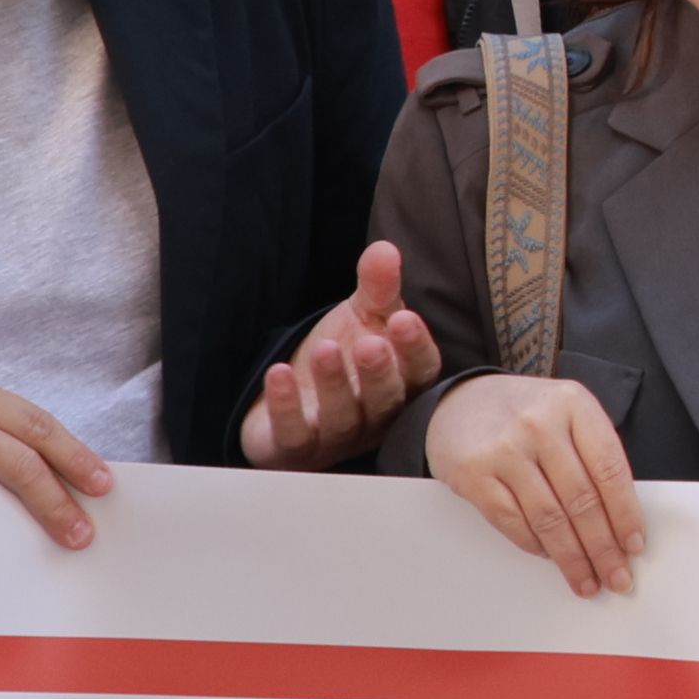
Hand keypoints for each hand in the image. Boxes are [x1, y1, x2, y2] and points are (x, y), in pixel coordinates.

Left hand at [238, 237, 441, 469]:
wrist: (292, 396)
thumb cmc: (342, 357)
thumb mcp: (362, 317)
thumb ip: (377, 287)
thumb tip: (385, 249)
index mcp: (402, 384)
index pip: (420, 372)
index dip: (414, 348)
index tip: (403, 319)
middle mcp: (375, 417)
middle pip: (386, 402)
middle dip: (379, 373)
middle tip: (370, 343)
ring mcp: (336, 437)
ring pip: (342, 419)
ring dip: (335, 385)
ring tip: (325, 349)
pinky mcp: (295, 449)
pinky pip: (294, 434)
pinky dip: (286, 406)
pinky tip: (279, 373)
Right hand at [430, 373, 646, 597]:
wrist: (460, 399)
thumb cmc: (523, 412)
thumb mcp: (566, 413)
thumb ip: (591, 453)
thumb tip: (620, 519)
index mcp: (574, 405)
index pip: (610, 470)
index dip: (626, 514)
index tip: (635, 545)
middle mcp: (540, 424)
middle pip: (582, 500)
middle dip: (603, 547)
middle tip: (616, 577)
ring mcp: (504, 449)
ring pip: (549, 518)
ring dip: (571, 557)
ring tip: (586, 580)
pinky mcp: (473, 474)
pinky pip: (512, 522)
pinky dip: (534, 545)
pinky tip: (548, 556)